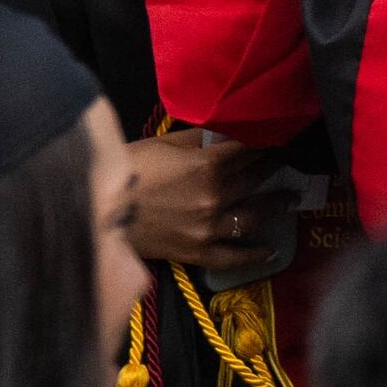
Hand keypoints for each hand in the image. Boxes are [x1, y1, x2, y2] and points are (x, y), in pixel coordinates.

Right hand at [123, 130, 293, 269]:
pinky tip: (272, 250)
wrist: (94, 210)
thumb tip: (230, 129)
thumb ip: (202, 138)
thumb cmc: (128, 170)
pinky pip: (233, 257)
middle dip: (275, 167)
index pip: (252, 150)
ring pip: (254, 216)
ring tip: (292, 199)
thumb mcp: (166, 144)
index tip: (284, 135)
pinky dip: (255, 255)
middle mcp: (215, 197)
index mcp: (208, 166)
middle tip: (290, 161)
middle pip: (257, 178)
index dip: (270, 141)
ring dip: (277, 205)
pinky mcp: (197, 252)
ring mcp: (209, 228)